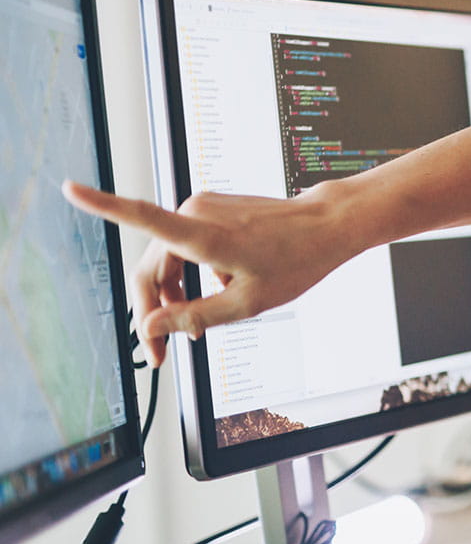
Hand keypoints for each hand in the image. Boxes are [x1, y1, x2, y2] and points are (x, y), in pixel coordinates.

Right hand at [63, 182, 350, 365]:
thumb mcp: (246, 304)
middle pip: (152, 267)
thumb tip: (151, 329)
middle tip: (161, 355)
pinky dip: (191, 274)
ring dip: (174, 295)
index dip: (103, 204)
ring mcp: (204, 207)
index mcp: (203, 234)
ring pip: (168, 259)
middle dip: (153, 311)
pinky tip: (217, 293)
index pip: (142, 216)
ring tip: (196, 328)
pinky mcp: (212, 209)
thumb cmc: (295, 261)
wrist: (327, 226)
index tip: (70, 189)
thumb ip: (193, 317)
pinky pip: (186, 247)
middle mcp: (197, 213)